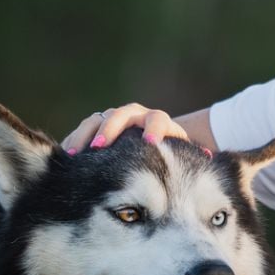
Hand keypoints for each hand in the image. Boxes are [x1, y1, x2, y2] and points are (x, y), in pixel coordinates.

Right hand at [60, 103, 189, 152]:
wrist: (155, 145)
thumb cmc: (170, 155)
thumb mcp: (181, 155)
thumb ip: (191, 154)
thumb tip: (209, 158)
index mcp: (158, 123)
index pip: (158, 120)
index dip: (154, 129)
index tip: (149, 142)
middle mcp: (135, 117)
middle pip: (121, 116)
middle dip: (111, 130)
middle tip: (101, 146)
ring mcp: (114, 120)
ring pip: (98, 120)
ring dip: (86, 136)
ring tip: (75, 155)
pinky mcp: (97, 129)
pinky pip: (83, 131)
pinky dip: (75, 143)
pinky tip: (65, 158)